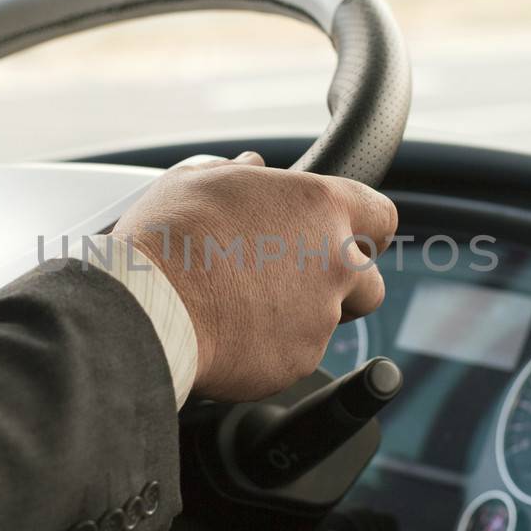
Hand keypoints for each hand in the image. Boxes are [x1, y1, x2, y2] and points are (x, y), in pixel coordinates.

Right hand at [112, 152, 397, 400]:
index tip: (346, 238)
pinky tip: (230, 335)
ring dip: (298, 319)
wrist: (149, 307)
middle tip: (294, 283)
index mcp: (319, 207)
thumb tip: (250, 168)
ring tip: (243, 309)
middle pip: (369, 283)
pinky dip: (270, 350)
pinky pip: (294, 357)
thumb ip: (238, 173)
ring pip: (328, 323)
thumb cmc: (169, 239)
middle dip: (341, 287)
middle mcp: (334, 263)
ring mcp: (320, 317)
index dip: (365, 230)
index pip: (381, 216)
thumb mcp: (197, 181)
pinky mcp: (297, 362)